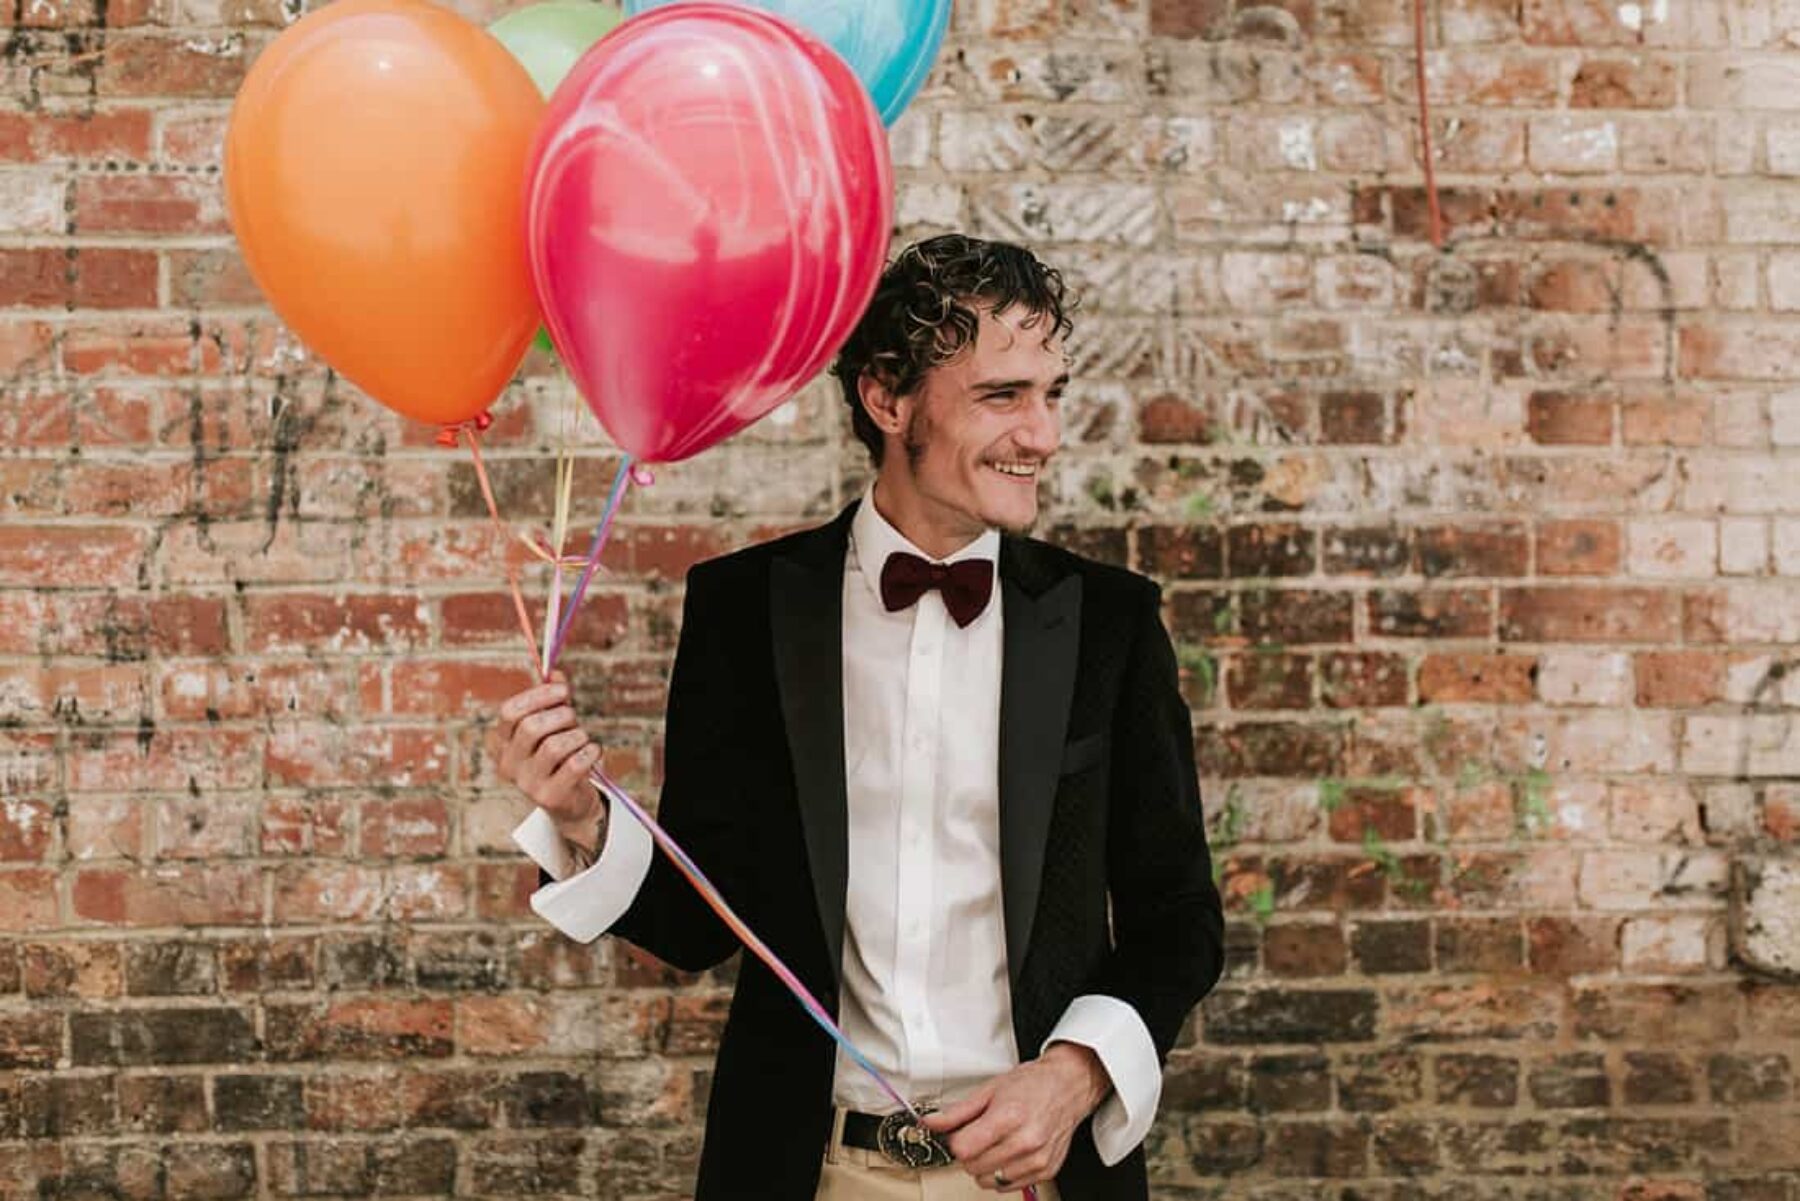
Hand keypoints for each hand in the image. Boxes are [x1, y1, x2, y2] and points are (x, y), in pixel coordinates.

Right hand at [495, 671, 604, 838]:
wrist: (569, 803)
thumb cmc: (560, 757)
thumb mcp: (553, 725)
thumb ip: (552, 699)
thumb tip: (555, 673)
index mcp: (501, 742)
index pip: (510, 712)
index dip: (539, 696)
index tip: (564, 691)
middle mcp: (508, 764)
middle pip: (531, 727)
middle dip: (561, 715)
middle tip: (574, 718)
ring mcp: (527, 783)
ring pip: (554, 746)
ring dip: (577, 735)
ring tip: (582, 739)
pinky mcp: (549, 797)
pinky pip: (574, 765)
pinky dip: (590, 752)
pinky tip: (593, 751)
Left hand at [921, 1043, 1109, 1191]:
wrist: (1068, 1086)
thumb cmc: (1033, 1084)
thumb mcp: (990, 1089)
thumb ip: (957, 1112)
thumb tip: (931, 1123)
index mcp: (1008, 1117)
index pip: (963, 1150)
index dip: (956, 1142)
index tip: (961, 1133)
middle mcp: (1025, 1141)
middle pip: (973, 1167)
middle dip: (969, 1153)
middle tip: (979, 1134)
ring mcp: (1037, 1160)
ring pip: (988, 1181)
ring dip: (985, 1166)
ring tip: (996, 1142)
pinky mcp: (1045, 1171)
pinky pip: (1008, 1186)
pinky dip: (1002, 1173)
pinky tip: (1009, 1152)